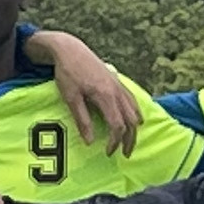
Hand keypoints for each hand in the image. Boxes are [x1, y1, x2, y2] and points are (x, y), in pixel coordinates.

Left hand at [34, 32, 140, 156]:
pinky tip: (135, 120)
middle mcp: (117, 91)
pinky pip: (132, 101)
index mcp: (106, 96)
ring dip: (134, 129)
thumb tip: (90, 142)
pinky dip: (136, 114)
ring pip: (135, 111)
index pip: (118, 125)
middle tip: (124, 154)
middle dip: (130, 140)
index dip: (115, 142)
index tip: (107, 153)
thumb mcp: (71, 97)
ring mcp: (119, 85)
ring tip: (130, 141)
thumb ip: (82, 120)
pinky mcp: (117, 81)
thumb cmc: (67, 73)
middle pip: (131, 121)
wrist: (70, 49)